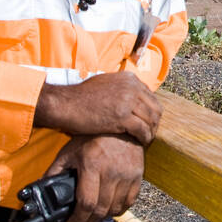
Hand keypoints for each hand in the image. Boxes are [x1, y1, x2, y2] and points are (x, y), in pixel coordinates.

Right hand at [34, 74, 161, 146]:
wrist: (65, 104)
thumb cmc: (81, 97)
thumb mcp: (106, 84)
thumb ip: (122, 89)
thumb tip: (133, 98)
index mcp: (129, 79)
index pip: (151, 96)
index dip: (152, 111)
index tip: (148, 122)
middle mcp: (131, 87)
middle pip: (155, 108)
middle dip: (155, 122)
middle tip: (150, 133)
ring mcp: (127, 101)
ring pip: (151, 119)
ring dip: (151, 131)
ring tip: (146, 140)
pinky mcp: (122, 116)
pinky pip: (142, 129)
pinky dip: (144, 138)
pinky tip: (141, 143)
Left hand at [44, 134, 143, 221]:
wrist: (120, 125)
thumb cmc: (92, 138)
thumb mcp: (70, 151)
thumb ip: (55, 170)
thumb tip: (40, 186)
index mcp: (91, 165)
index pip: (86, 202)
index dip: (77, 218)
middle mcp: (111, 171)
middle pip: (101, 209)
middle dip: (89, 221)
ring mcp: (127, 174)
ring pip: (115, 208)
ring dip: (104, 217)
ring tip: (94, 216)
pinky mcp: (138, 175)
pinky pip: (130, 201)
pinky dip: (119, 209)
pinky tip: (110, 209)